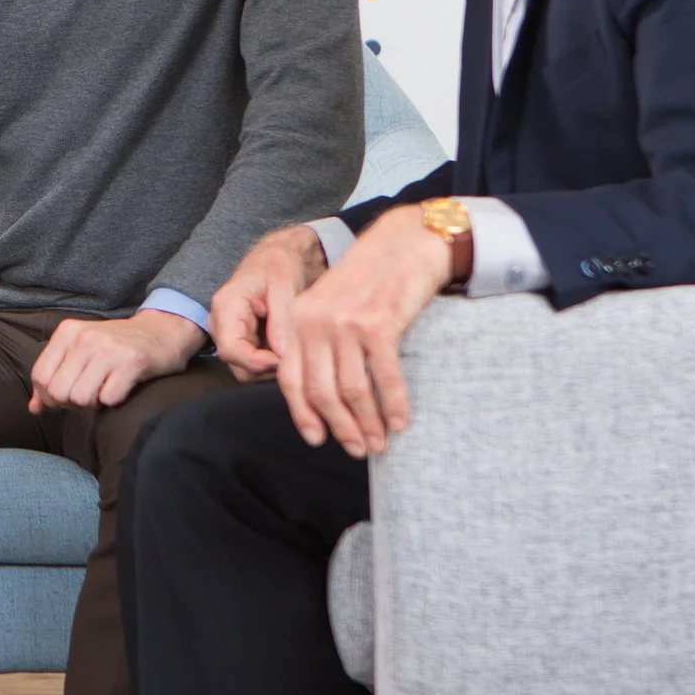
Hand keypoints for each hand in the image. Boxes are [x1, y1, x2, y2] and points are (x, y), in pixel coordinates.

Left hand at [27, 309, 204, 413]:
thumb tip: (34, 408)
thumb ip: (54, 376)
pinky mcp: (132, 362)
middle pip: (58, 392)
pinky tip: (121, 386)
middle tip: (88, 394)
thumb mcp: (81, 351)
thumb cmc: (117, 345)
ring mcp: (108, 349)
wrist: (163, 330)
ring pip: (80, 398)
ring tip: (104, 389)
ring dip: (93, 403)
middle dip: (71, 403)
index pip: (40, 377)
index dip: (49, 396)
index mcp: (68, 332)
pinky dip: (114, 400)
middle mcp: (85, 338)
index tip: (66, 396)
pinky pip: (109, 399)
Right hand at [209, 225, 326, 382]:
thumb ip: (281, 322)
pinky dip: (272, 362)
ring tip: (294, 351)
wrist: (277, 256)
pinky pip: (252, 363)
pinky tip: (288, 349)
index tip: (286, 360)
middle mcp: (220, 324)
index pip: (232, 351)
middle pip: (237, 366)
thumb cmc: (279, 265)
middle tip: (296, 357)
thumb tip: (281, 356)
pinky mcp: (240, 339)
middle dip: (268, 368)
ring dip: (271, 367)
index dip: (259, 363)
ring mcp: (228, 334)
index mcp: (226, 307)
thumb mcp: (284, 287)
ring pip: (245, 369)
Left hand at [276, 206, 452, 456]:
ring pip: (352, 390)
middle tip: (359, 450)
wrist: (403, 244)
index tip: (318, 439)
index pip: (291, 380)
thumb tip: (323, 398)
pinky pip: (385, 377)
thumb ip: (319, 343)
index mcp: (298, 321)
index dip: (304, 415)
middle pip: (322, 392)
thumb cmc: (369, 282)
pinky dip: (394, 404)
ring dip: (368, 423)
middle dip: (341, 427)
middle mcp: (315, 323)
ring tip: (381, 443)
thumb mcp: (329, 307)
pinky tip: (401, 422)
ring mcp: (346, 324)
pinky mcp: (379, 324)